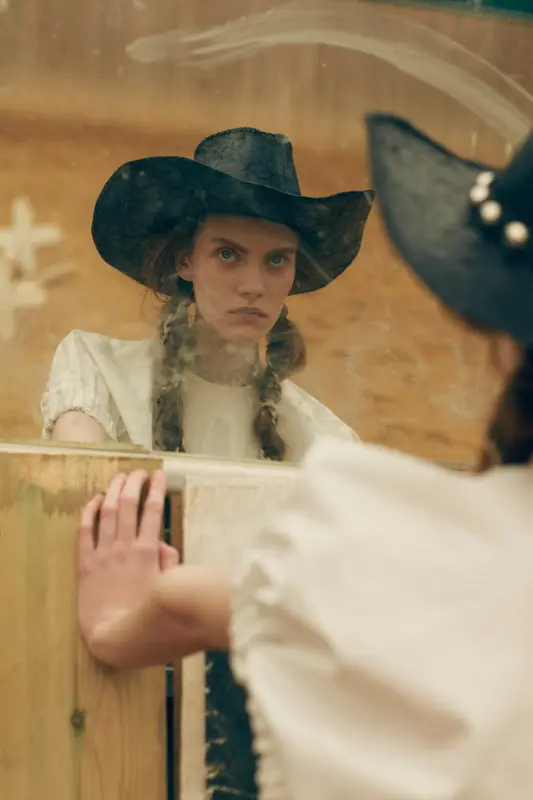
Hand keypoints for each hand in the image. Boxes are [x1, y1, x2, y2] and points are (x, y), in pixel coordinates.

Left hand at [77, 469, 178, 654]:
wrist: (115, 637)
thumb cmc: (147, 617)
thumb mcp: (169, 588)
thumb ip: (169, 562)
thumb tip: (164, 544)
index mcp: (148, 552)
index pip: (154, 510)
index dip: (157, 489)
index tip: (160, 475)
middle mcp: (125, 546)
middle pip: (129, 504)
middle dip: (135, 483)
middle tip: (140, 473)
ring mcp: (103, 553)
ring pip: (107, 511)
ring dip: (114, 490)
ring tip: (120, 477)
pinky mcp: (86, 564)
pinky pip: (85, 531)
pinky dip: (89, 511)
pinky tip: (94, 500)